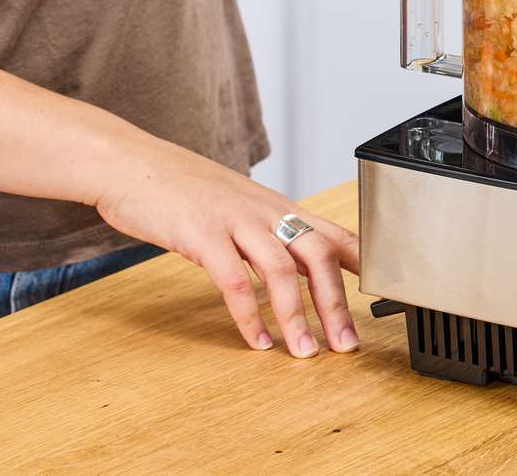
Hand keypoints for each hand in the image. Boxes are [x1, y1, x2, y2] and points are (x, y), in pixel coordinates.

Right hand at [94, 138, 359, 356]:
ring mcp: (235, 221)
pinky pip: (232, 279)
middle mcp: (266, 212)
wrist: (131, 164)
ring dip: (297, 316)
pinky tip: (256, 340)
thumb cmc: (184, 188)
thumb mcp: (239, 205)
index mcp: (279, 207)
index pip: (336, 233)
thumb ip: (270, 231)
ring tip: (304, 352)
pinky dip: (248, 314)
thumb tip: (297, 261)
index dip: (364, 265)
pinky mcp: (201, 234)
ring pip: (281, 270)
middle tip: (346, 344)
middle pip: (318, 256)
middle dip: (337, 304)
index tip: (385, 296)